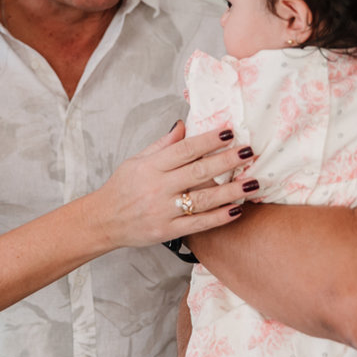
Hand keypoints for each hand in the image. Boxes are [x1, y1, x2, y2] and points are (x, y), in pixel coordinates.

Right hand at [92, 122, 256, 248]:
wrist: (103, 220)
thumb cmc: (121, 188)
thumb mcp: (136, 161)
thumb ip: (162, 145)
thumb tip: (183, 125)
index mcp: (150, 167)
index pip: (185, 150)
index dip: (208, 140)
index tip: (229, 132)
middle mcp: (157, 188)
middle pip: (198, 172)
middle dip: (227, 161)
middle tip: (249, 152)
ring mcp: (163, 211)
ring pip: (202, 200)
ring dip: (230, 191)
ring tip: (253, 182)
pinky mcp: (167, 231)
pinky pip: (198, 224)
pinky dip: (219, 217)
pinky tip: (237, 209)